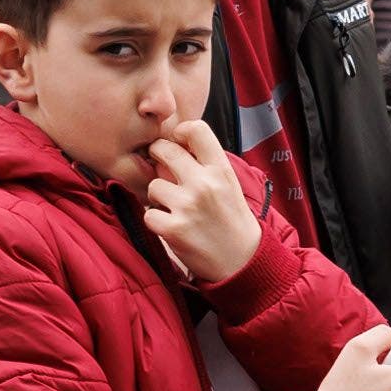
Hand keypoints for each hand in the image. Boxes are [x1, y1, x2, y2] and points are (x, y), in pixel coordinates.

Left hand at [136, 112, 261, 288]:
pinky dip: (156, 220)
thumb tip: (169, 146)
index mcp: (221, 170)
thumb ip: (204, 165)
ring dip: (158, 196)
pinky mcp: (173, 229)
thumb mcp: (228, 185)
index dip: (180, 132)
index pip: (196, 129)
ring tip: (174, 207)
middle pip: (164, 150)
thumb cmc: (232, 220)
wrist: (242, 261)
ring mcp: (188, 206)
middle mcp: (204, 184)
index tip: (178, 143)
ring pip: (153, 185)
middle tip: (164, 170)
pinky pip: (149, 213)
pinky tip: (171, 225)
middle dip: (158, 157)